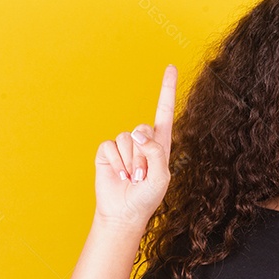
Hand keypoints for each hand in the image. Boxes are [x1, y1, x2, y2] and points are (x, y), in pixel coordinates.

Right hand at [93, 64, 176, 229]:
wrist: (125, 212)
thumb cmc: (147, 196)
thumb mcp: (161, 176)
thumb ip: (156, 152)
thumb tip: (138, 134)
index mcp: (161, 143)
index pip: (165, 111)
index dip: (167, 89)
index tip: (171, 67)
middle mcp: (142, 140)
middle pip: (143, 128)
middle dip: (143, 154)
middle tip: (143, 175)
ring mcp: (124, 145)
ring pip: (127, 139)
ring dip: (131, 161)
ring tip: (132, 177)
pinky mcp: (107, 151)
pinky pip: (111, 145)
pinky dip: (117, 161)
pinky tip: (120, 175)